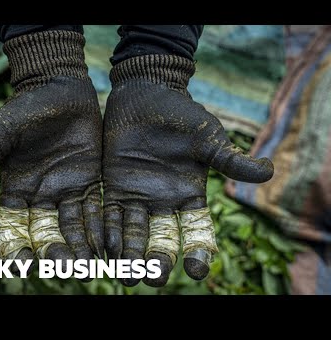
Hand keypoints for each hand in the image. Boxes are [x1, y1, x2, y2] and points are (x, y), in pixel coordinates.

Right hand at [0, 31, 102, 275]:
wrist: (59, 90)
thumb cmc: (25, 109)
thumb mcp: (2, 132)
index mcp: (15, 190)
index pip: (11, 227)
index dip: (14, 246)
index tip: (20, 265)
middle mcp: (41, 197)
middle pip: (45, 233)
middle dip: (53, 251)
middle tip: (64, 269)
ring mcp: (67, 192)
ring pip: (72, 228)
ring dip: (80, 247)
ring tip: (87, 267)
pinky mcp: (91, 183)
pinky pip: (95, 210)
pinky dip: (100, 228)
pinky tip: (108, 245)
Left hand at [103, 55, 272, 286]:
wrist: (148, 96)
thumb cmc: (183, 116)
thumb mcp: (207, 138)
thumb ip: (230, 159)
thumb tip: (268, 172)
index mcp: (190, 196)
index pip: (196, 232)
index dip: (197, 251)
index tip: (195, 270)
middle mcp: (163, 202)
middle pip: (161, 240)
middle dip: (158, 260)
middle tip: (153, 277)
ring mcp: (138, 196)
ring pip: (134, 234)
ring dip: (130, 255)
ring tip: (125, 275)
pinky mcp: (115, 187)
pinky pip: (111, 214)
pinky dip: (109, 231)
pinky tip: (105, 248)